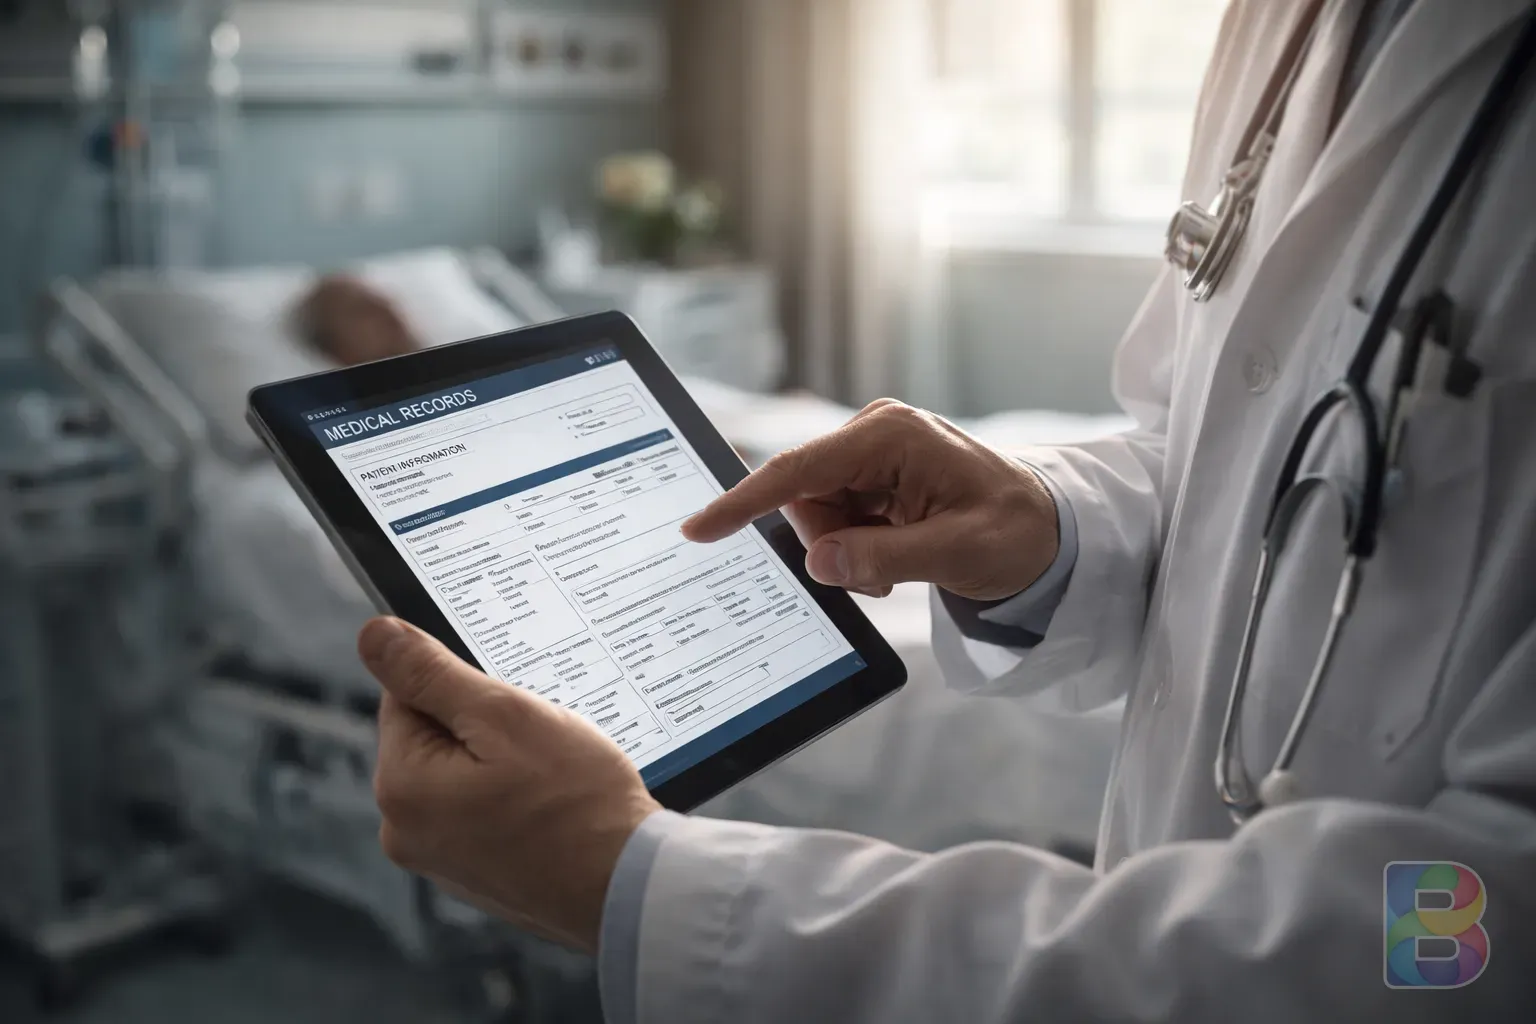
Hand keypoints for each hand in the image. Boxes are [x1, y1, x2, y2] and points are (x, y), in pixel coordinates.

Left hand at [360, 617, 660, 952]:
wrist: (627, 884)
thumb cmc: (575, 803)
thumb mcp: (503, 715)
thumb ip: (430, 672)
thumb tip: (374, 636)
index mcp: (400, 786)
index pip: (407, 695)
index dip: (464, 688)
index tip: (510, 705)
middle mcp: (405, 831)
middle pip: (434, 737)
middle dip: (484, 727)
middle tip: (538, 743)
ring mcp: (439, 858)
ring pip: (462, 772)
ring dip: (502, 763)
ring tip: (550, 778)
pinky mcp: (473, 873)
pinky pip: (482, 810)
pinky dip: (513, 799)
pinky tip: (551, 806)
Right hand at [683, 400, 1058, 600]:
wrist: (1049, 532)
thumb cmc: (1015, 533)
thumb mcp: (956, 553)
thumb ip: (882, 557)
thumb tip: (818, 562)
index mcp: (892, 436)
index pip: (799, 470)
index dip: (744, 501)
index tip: (699, 528)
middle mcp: (875, 433)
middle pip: (803, 497)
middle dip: (827, 544)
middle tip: (879, 577)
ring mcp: (873, 452)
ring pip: (816, 512)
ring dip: (844, 549)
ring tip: (896, 567)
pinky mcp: (874, 473)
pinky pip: (835, 515)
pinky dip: (855, 545)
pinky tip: (895, 554)